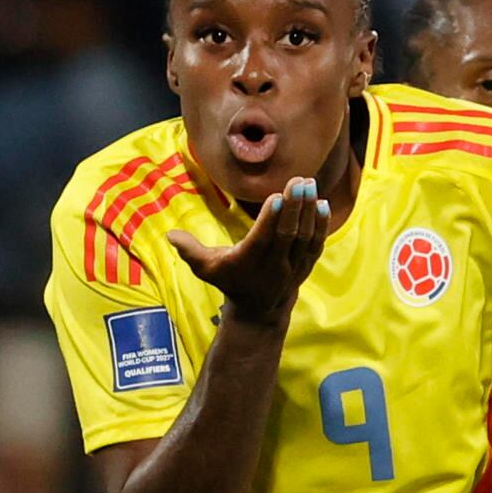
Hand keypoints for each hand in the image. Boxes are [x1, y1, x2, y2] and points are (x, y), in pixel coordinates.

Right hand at [168, 177, 329, 324]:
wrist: (258, 311)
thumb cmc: (230, 281)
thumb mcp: (205, 269)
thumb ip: (189, 250)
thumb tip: (169, 234)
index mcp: (248, 262)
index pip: (262, 239)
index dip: (271, 219)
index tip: (277, 196)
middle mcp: (273, 265)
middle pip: (286, 235)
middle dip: (294, 207)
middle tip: (300, 181)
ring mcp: (292, 266)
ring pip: (304, 238)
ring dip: (308, 211)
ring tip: (310, 185)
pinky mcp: (305, 265)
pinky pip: (315, 245)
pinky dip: (320, 226)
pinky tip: (321, 204)